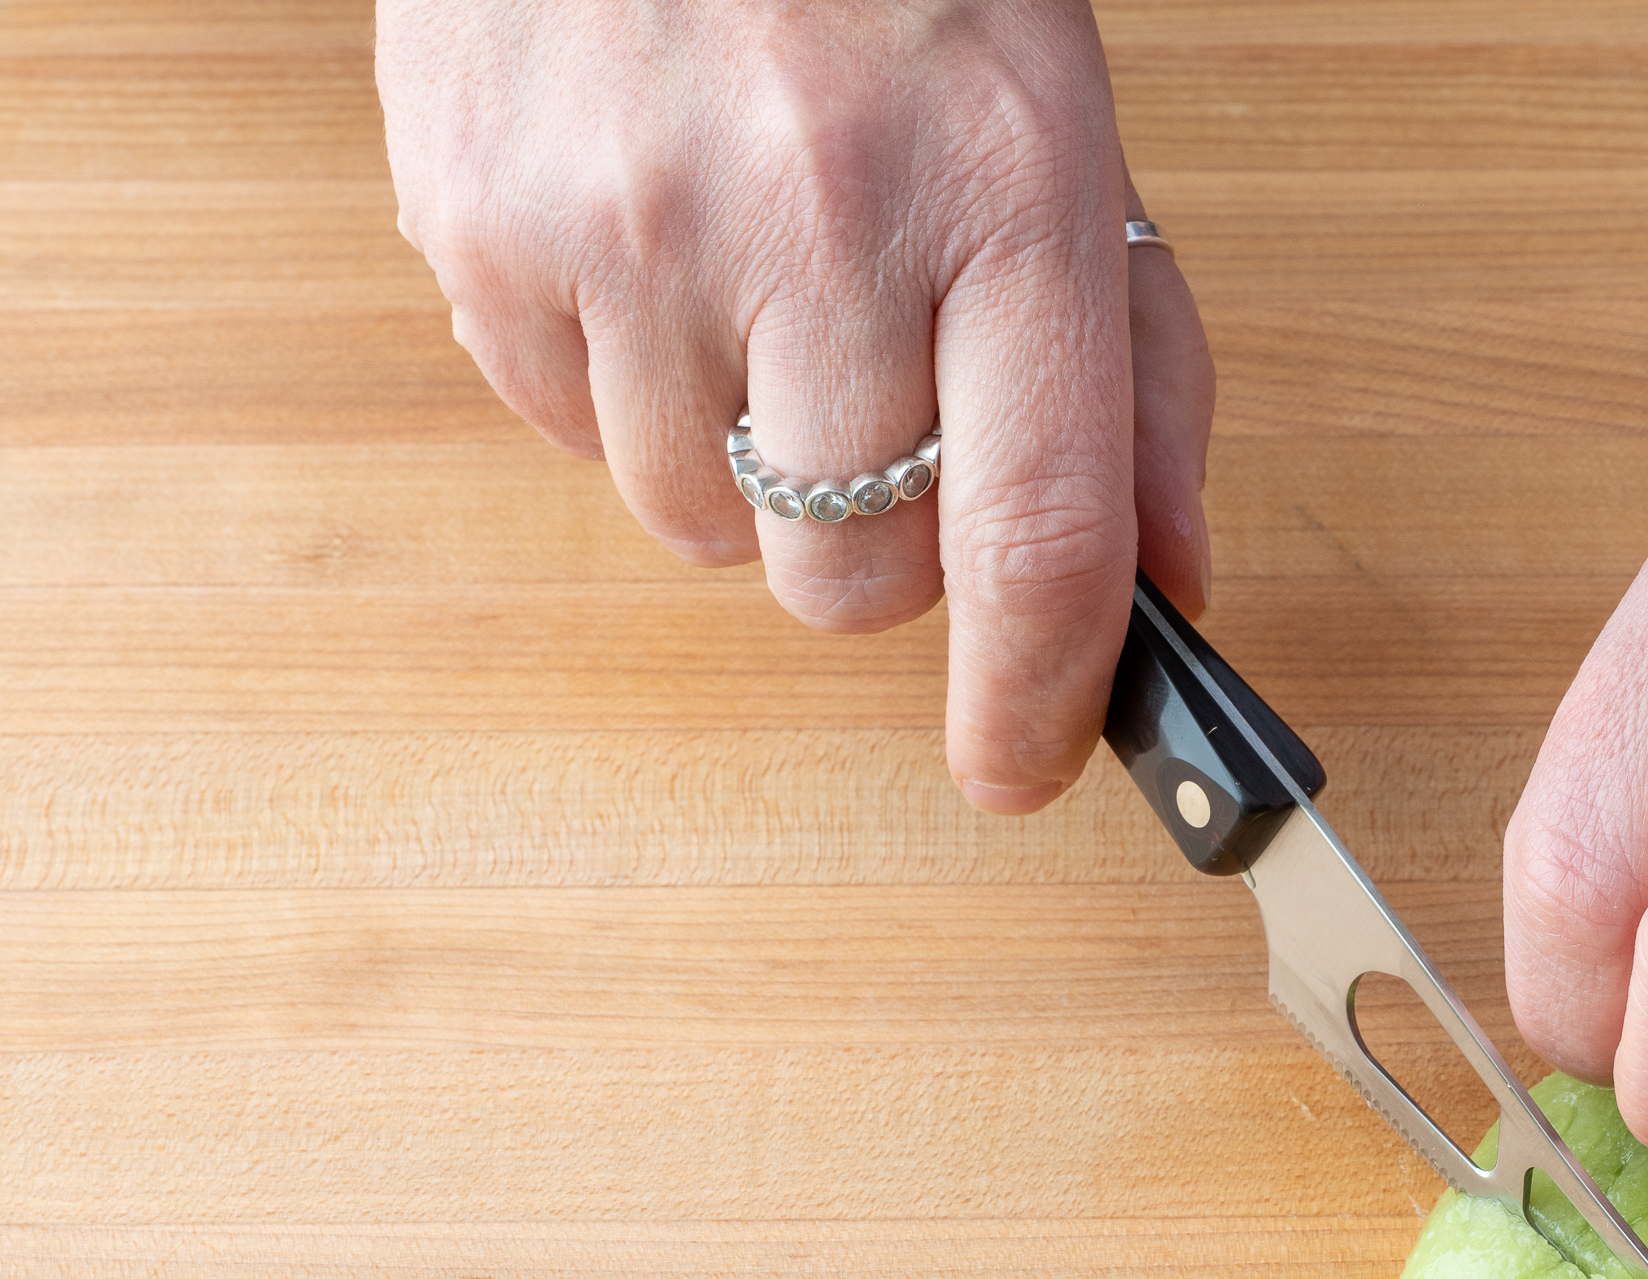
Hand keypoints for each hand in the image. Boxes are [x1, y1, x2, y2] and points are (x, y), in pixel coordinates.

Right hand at [377, 0, 1211, 809]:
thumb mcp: (1071, 139)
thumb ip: (1137, 376)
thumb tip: (1165, 586)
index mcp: (1008, 193)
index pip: (1038, 535)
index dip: (1037, 698)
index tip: (1023, 771)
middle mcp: (818, 216)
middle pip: (856, 580)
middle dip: (886, 554)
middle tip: (885, 419)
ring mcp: (631, 224)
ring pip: (707, 534)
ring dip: (751, 472)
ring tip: (762, 298)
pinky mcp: (482, 224)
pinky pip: (571, 440)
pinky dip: (627, 393)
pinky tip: (659, 255)